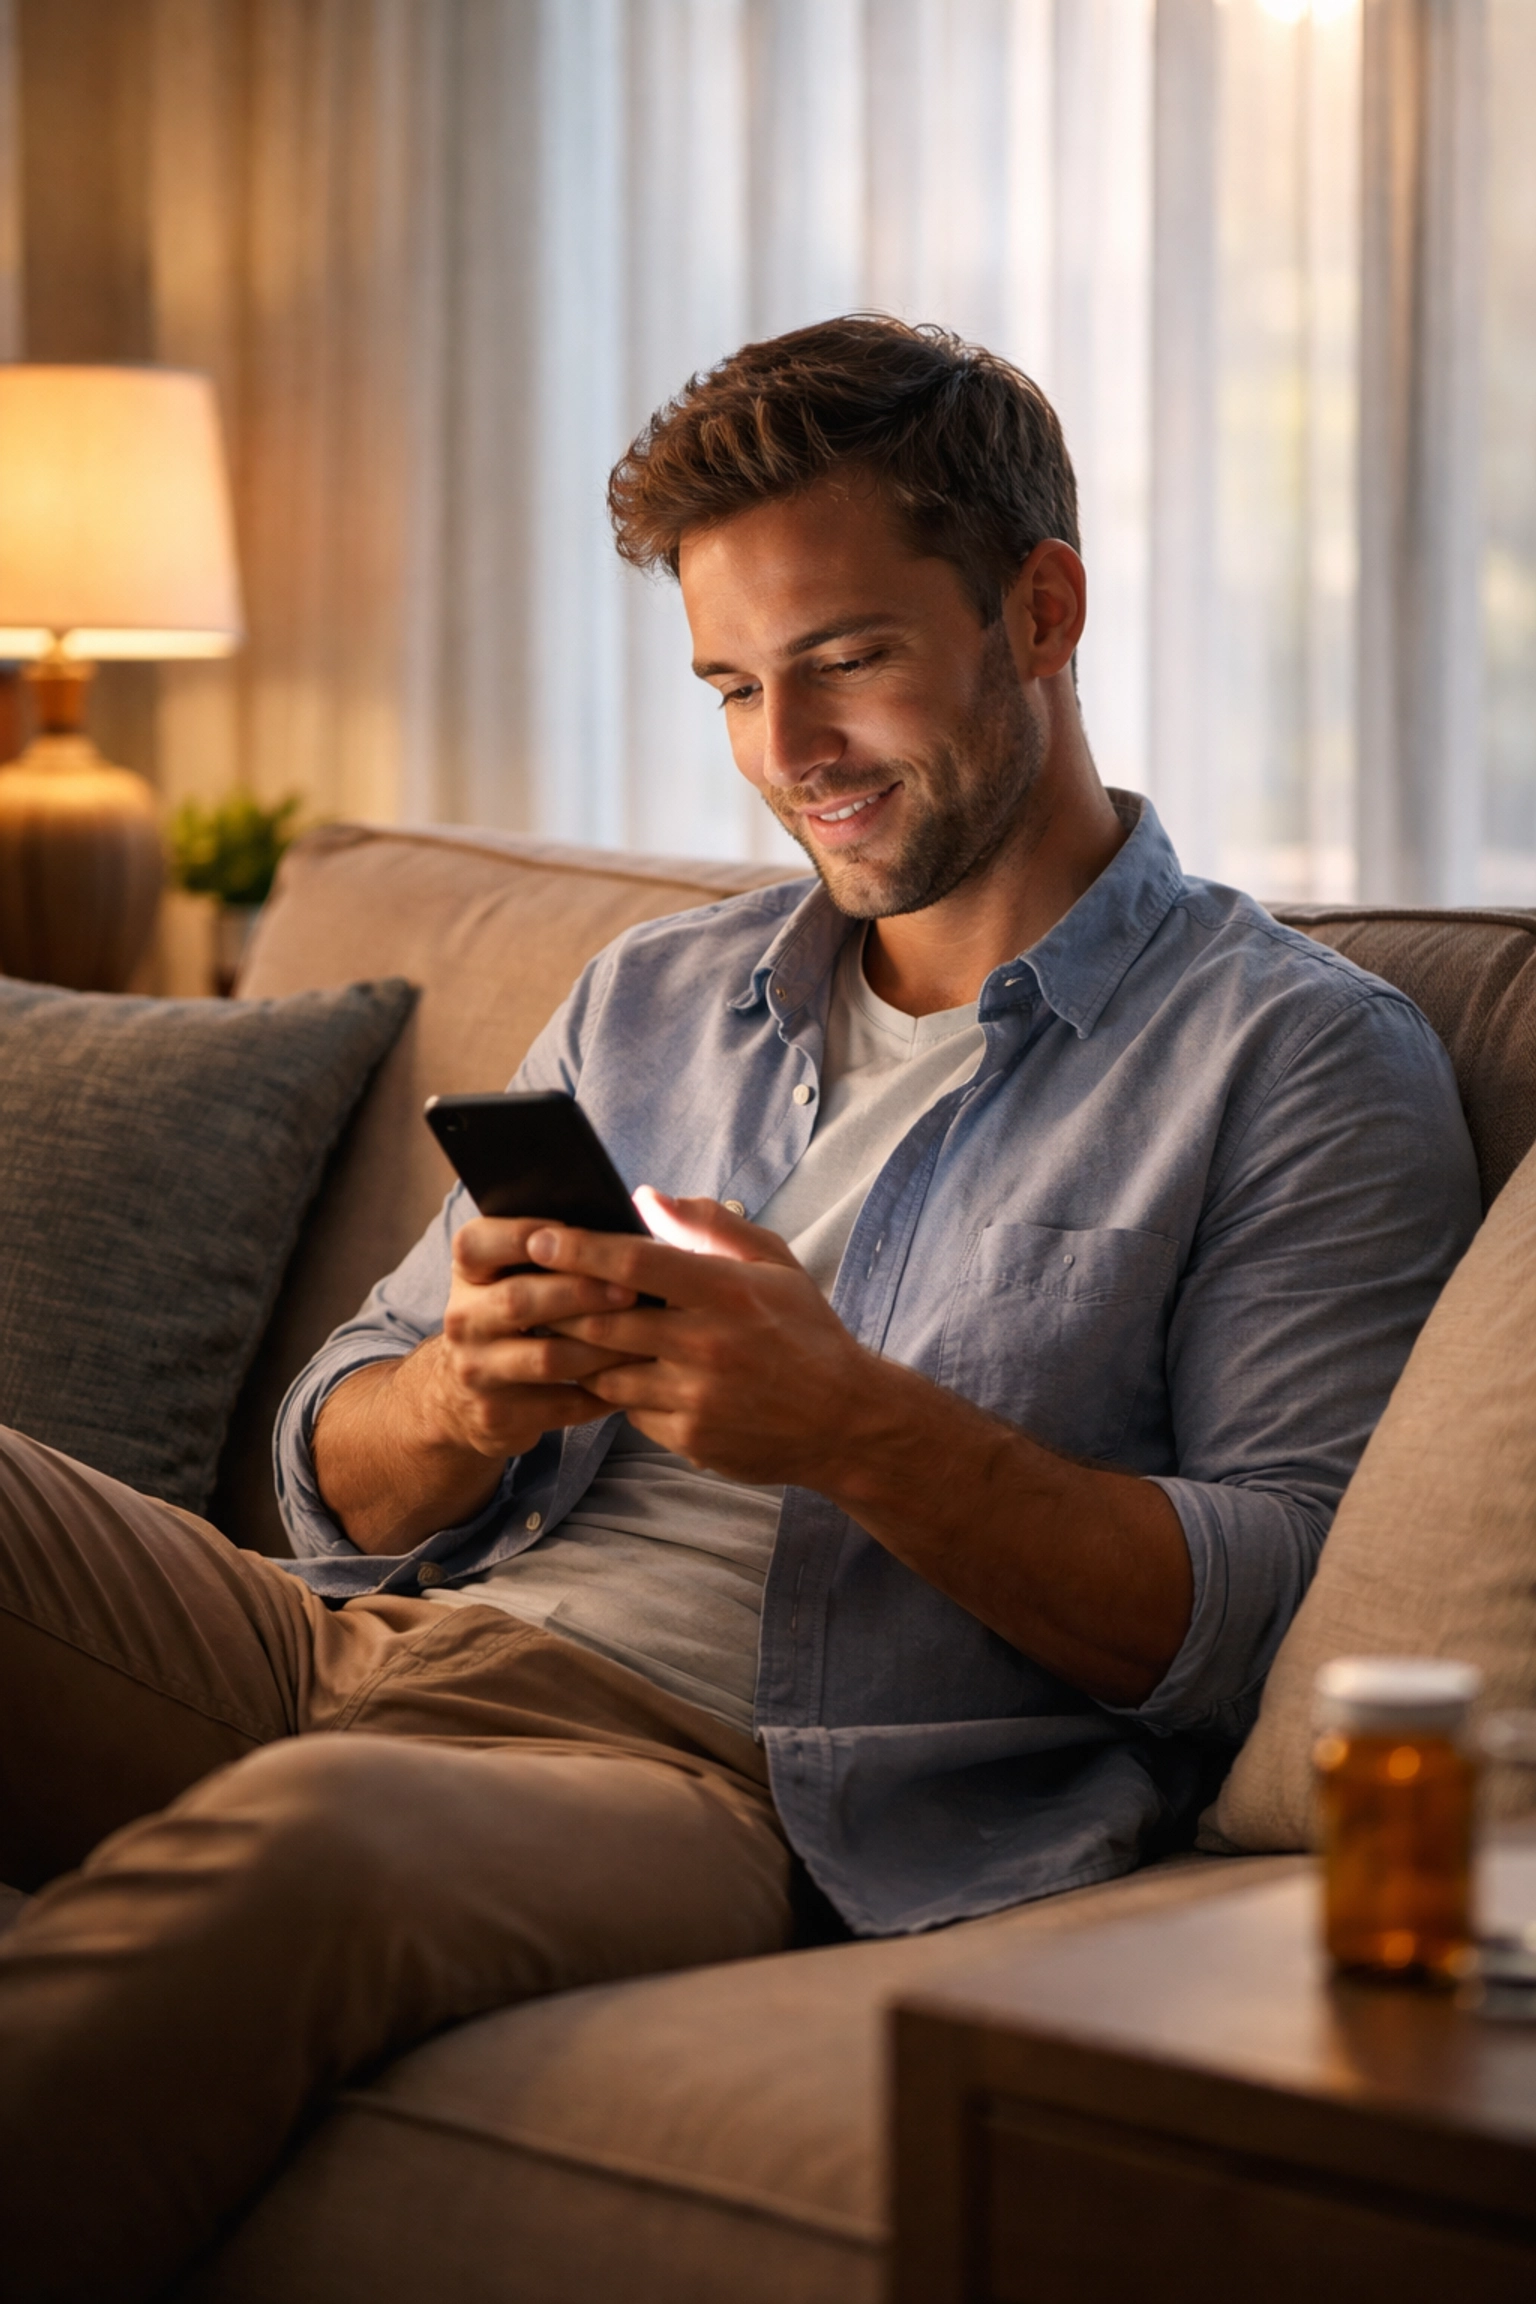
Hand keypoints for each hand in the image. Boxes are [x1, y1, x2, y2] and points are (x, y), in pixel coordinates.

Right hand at [428, 1214, 647, 1459]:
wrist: (458, 1398)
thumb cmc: (508, 1320)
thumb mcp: (506, 1279)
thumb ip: (545, 1253)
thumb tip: (615, 1230)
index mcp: (466, 1276)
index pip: (475, 1244)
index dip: (521, 1233)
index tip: (571, 1227)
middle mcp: (462, 1321)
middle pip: (519, 1301)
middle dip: (581, 1293)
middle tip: (632, 1289)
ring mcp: (476, 1372)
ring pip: (548, 1358)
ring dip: (604, 1348)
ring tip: (648, 1338)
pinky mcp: (497, 1415)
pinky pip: (562, 1404)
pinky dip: (603, 1392)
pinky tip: (635, 1380)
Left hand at [534, 1188, 882, 1483]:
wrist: (846, 1420)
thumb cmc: (805, 1332)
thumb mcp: (774, 1264)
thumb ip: (709, 1226)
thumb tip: (646, 1198)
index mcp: (727, 1291)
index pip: (634, 1264)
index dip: (579, 1248)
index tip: (540, 1236)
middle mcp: (708, 1344)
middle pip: (604, 1320)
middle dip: (557, 1304)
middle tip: (525, 1288)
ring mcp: (697, 1396)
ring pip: (607, 1370)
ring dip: (579, 1351)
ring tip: (558, 1331)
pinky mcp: (690, 1436)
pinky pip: (630, 1409)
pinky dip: (619, 1391)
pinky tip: (618, 1375)